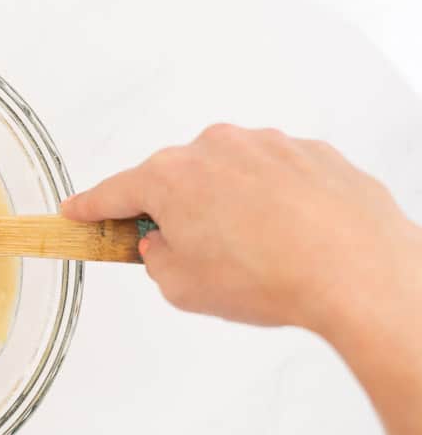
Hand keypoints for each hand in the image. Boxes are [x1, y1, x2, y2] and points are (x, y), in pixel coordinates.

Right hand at [61, 124, 420, 337]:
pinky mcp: (312, 153)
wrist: (358, 272)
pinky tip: (293, 239)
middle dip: (178, 213)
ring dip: (231, 207)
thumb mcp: (183, 288)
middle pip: (176, 180)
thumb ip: (158, 261)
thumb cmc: (271, 278)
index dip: (90, 207)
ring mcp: (267, 145)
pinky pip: (277, 177)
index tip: (76, 211)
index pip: (114, 192)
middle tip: (196, 256)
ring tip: (260, 254)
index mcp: (170, 177)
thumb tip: (167, 245)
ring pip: (230, 176)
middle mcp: (215, 148)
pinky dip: (277, 203)